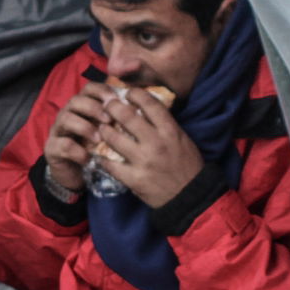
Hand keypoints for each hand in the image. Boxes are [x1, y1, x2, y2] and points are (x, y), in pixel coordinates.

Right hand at [41, 86, 113, 194]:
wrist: (75, 173)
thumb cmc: (94, 149)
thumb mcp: (106, 132)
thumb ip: (115, 120)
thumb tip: (135, 111)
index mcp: (82, 107)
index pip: (89, 89)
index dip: (102, 91)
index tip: (116, 100)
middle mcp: (68, 114)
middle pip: (76, 100)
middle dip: (94, 108)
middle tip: (109, 120)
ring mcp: (58, 131)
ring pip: (66, 119)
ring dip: (85, 127)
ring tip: (99, 139)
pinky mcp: (52, 148)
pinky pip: (62, 144)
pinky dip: (76, 151)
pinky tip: (87, 158)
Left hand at [92, 86, 204, 208]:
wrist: (190, 196)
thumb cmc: (187, 165)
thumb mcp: (181, 139)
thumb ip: (164, 124)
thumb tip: (145, 108)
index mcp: (170, 131)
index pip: (149, 103)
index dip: (135, 94)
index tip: (128, 93)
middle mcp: (155, 143)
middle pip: (127, 116)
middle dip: (112, 107)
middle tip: (106, 105)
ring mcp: (143, 161)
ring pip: (113, 138)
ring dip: (103, 130)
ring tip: (101, 128)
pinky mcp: (133, 179)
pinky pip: (110, 164)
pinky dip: (102, 157)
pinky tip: (99, 154)